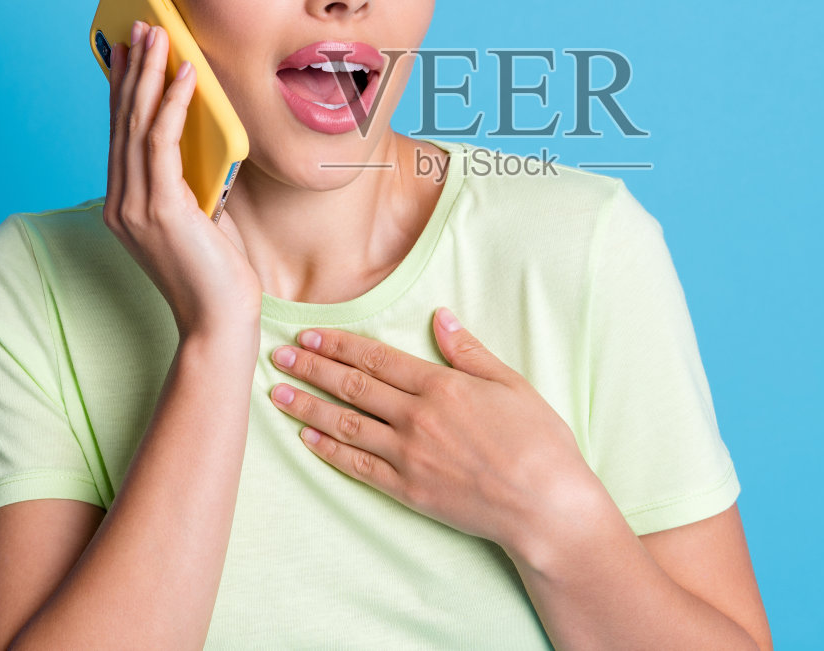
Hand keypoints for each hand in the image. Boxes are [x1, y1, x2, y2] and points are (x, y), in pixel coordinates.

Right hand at [104, 19, 261, 338]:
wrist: (219, 321)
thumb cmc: (217, 272)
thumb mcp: (202, 213)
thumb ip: (191, 178)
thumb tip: (203, 133)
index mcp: (124, 204)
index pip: (120, 133)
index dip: (124, 88)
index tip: (130, 48)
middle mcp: (120, 202)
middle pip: (121, 120)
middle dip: (131, 68)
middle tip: (140, 23)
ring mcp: (134, 206)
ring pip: (136, 124)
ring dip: (148, 74)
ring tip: (159, 33)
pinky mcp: (159, 210)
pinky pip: (161, 143)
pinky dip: (172, 103)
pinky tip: (187, 75)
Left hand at [264, 307, 604, 556]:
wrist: (546, 505)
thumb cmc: (540, 443)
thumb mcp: (511, 384)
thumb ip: (470, 351)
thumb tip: (441, 317)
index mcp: (442, 385)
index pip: (377, 358)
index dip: (339, 344)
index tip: (310, 334)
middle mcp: (418, 417)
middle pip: (352, 386)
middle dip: (311, 367)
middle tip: (279, 353)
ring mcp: (409, 455)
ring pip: (345, 424)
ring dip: (308, 405)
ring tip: (277, 392)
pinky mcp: (408, 490)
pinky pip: (357, 466)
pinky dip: (328, 449)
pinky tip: (307, 437)